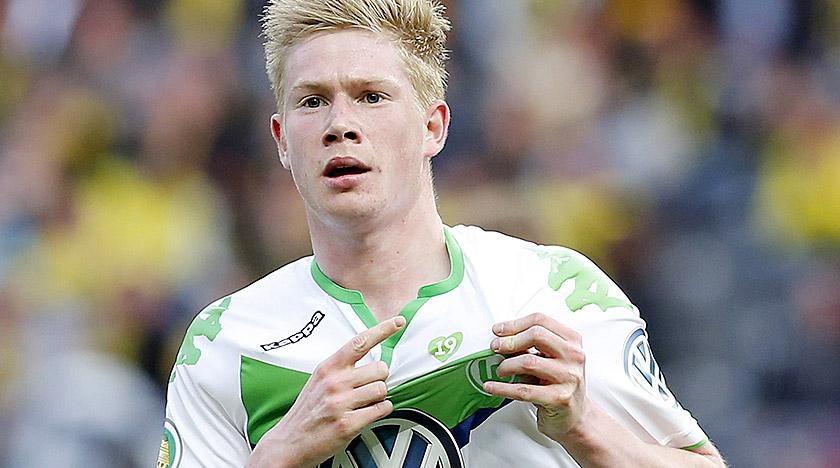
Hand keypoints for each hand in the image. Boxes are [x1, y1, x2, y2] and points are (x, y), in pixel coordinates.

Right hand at [247, 316, 405, 467]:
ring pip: (383, 389)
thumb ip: (342, 368)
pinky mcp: (348, 423)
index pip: (360, 341)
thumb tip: (371, 360)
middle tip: (368, 388)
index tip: (398, 322)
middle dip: (380, 379)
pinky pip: (382, 409)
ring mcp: (341, 403)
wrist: (289, 442)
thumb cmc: (307, 410)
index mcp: (328, 367)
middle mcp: (335, 382)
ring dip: (380, 397)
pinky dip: (380, 411)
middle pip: (380, 368)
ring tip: (364, 403)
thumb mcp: (319, 380)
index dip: (382, 329)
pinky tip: (367, 414)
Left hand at [483, 312, 589, 441]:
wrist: (576, 417)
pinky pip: (524, 390)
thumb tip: (502, 339)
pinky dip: (502, 388)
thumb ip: (533, 346)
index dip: (515, 324)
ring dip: (506, 365)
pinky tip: (491, 387)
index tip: (498, 331)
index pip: (540, 321)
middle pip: (536, 335)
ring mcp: (569, 377)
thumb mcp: (552, 359)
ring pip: (529, 362)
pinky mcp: (560, 399)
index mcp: (572, 341)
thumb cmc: (560, 385)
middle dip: (510, 341)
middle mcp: (574, 356)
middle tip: (495, 348)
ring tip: (499, 370)